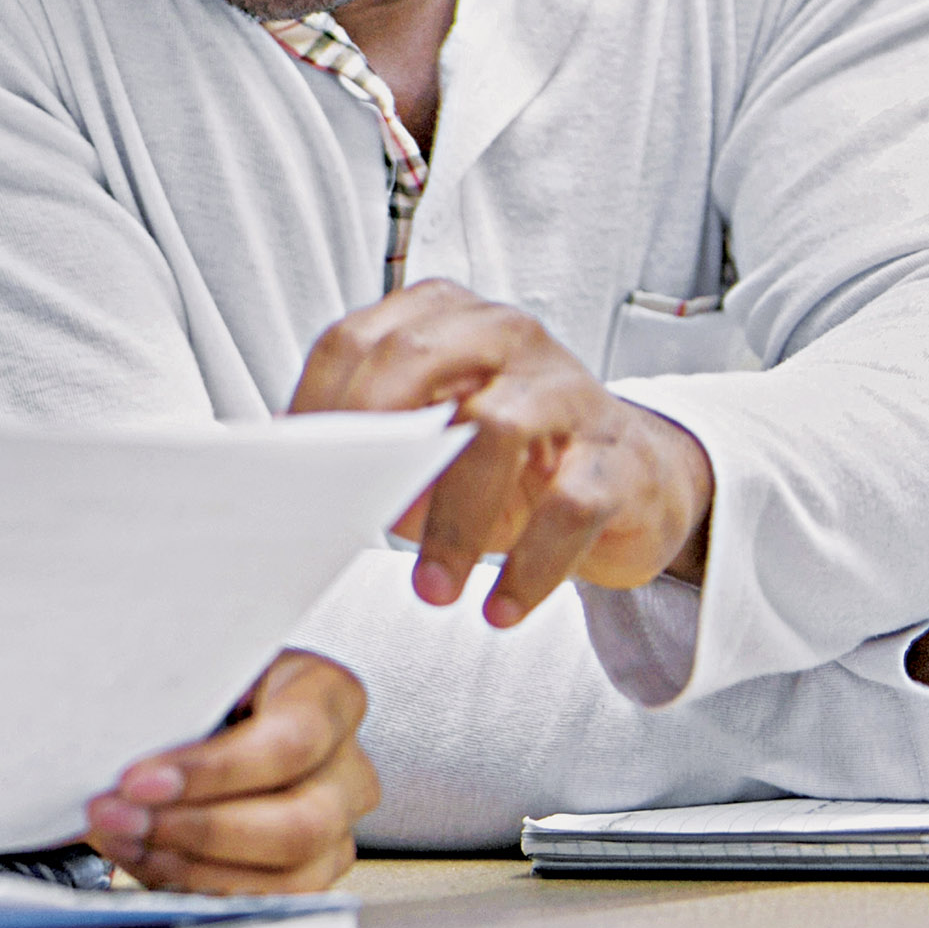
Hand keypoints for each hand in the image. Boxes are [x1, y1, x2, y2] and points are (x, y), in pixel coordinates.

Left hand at [84, 651, 377, 892]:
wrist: (217, 709)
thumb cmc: (209, 684)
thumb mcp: (198, 668)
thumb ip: (174, 698)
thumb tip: (114, 738)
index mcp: (330, 696)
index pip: (290, 743)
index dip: (213, 771)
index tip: (138, 780)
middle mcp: (347, 767)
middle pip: (298, 824)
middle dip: (197, 830)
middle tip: (121, 817)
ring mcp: (337, 827)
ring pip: (287, 875)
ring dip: (190, 865)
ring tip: (122, 839)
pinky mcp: (311, 872)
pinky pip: (265, 900)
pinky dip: (197, 887)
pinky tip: (146, 860)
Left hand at [293, 281, 714, 628]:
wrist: (632, 480)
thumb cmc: (510, 458)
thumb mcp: (433, 439)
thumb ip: (375, 446)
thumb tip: (308, 488)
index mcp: (443, 318)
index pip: (356, 341)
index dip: (315, 407)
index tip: (297, 477)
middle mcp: (506, 334)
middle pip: (417, 362)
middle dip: (374, 444)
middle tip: (356, 519)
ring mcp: (567, 389)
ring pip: (495, 430)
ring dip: (453, 522)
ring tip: (431, 589)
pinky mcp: (617, 455)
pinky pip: (570, 506)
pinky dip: (530, 567)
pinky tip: (499, 609)